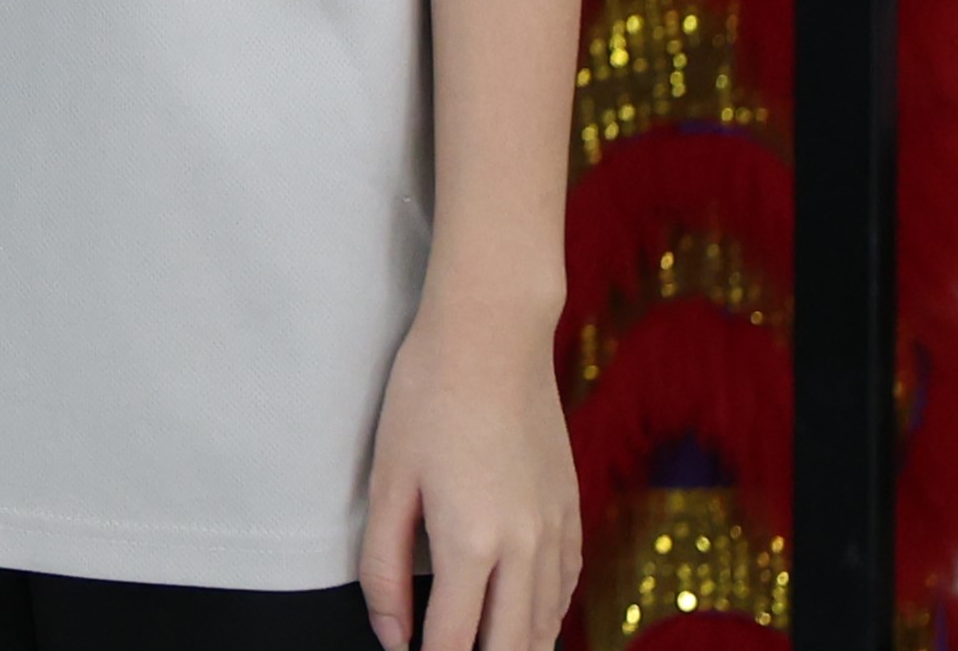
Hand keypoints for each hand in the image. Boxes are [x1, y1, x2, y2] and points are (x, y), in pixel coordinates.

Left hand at [359, 299, 577, 650]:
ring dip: (514, 648)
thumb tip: (391, 635)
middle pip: (512, 648)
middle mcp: (525, 549)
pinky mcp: (572, 512)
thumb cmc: (428, 398)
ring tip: (480, 646)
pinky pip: (565, 590)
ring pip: (545, 626)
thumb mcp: (389, 480)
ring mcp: (557, 531)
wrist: (494, 337)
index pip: (455, 643)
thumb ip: (385, 565)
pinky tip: (520, 618)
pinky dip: (543, 617)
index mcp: (473, 544)